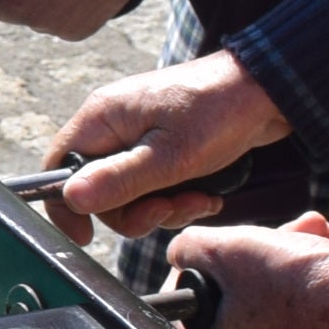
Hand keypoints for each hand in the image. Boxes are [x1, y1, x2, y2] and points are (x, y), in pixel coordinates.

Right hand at [37, 51, 291, 241]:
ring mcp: (138, 135)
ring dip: (162, 208)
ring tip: (198, 199)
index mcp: (102, 117)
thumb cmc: (220, 112)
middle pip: (97, 189)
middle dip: (134, 211)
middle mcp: (113, 125)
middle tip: (169, 209)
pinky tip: (206, 194)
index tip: (87, 236)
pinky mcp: (163, 146)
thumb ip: (120, 179)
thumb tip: (72, 198)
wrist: (269, 92)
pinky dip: (177, 198)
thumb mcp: (170, 156)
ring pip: (129, 193)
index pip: (59, 166)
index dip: (67, 204)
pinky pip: (153, 186)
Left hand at [167, 213, 328, 328]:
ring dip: (286, 253)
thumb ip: (187, 246)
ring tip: (313, 232)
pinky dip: (308, 276)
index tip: (224, 249)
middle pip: (231, 295)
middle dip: (254, 252)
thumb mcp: (225, 248)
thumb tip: (183, 250)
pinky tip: (327, 248)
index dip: (200, 264)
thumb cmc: (297, 284)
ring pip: (268, 294)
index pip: (184, 303)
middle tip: (276, 234)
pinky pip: (298, 308)